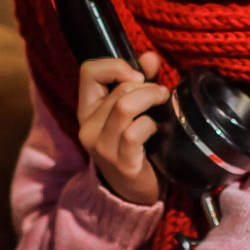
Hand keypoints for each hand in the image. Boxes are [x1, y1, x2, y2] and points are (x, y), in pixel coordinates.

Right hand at [79, 52, 168, 205]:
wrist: (135, 193)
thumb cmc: (136, 146)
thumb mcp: (133, 111)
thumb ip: (141, 82)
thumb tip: (150, 56)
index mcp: (87, 110)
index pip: (88, 71)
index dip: (115, 65)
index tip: (138, 75)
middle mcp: (88, 128)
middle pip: (117, 90)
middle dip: (146, 85)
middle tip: (161, 92)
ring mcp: (102, 147)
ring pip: (124, 106)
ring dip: (150, 98)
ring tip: (162, 102)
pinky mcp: (121, 163)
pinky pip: (134, 133)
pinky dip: (150, 125)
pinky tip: (157, 130)